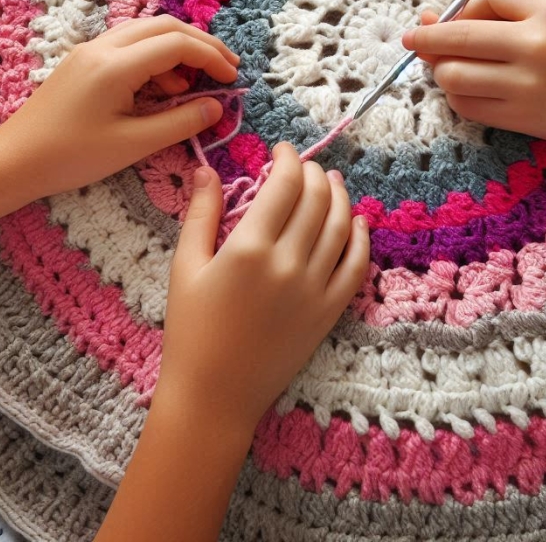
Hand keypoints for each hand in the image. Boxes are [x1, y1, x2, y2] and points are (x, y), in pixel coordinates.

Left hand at [0, 16, 239, 196]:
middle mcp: (103, 47)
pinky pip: (130, 45)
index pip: (177, 44)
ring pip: (147, 31)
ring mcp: (91, 51)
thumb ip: (180, 122)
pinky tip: (163, 89)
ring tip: (196, 84)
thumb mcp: (133, 145)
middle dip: (201, 44)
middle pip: (165, 26)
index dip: (211, 57)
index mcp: (115, 65)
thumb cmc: (71, 157)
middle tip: (227, 67)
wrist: (13, 161)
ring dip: (179, 48)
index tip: (233, 77)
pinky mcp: (84, 61)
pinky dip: (156, 58)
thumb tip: (216, 107)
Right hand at [159, 144, 369, 431]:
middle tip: (304, 165)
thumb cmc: (190, 331)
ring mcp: (314, 288)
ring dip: (340, 197)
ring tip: (332, 181)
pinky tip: (357, 223)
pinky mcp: (329, 312)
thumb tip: (206, 169)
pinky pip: (356, 267)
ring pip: (341, 226)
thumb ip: (200, 213)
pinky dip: (361, 239)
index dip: (287, 159)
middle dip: (312, 173)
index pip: (284, 185)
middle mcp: (288, 263)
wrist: (214, 395)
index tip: (281, 150)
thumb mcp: (185, 266)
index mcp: (249, 248)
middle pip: (316, 199)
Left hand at [402, 0, 545, 150]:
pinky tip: (465, 87)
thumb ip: (501, 6)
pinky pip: (465, 105)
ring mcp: (525, 87)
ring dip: (441, 70)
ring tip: (448, 66)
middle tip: (412, 38)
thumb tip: (436, 16)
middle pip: (456, 38)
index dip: (457, 9)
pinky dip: (456, 95)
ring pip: (453, 75)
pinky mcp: (519, 119)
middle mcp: (534, 48)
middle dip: (426, 38)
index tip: (442, 18)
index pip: (481, 0)